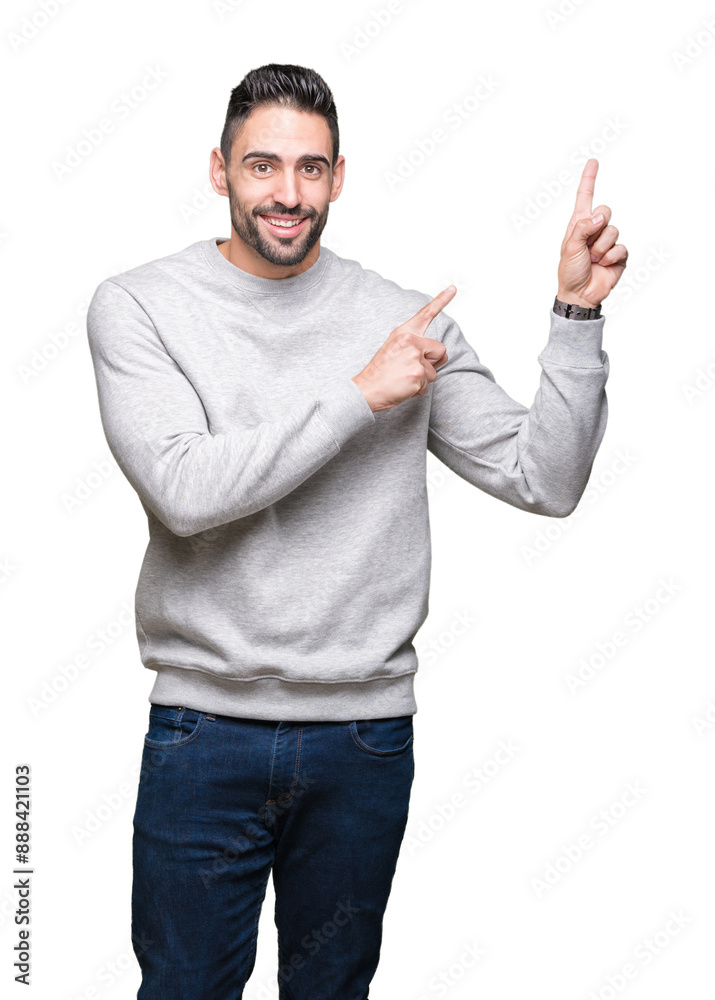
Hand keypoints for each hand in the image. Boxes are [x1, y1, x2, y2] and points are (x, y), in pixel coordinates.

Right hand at [352, 286, 454, 411]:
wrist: (366, 390)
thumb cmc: (380, 373)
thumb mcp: (393, 349)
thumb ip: (414, 346)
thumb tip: (439, 355)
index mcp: (403, 333)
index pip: (425, 314)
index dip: (441, 300)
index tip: (453, 288)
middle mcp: (411, 341)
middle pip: (441, 350)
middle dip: (432, 362)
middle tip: (410, 368)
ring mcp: (415, 357)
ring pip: (435, 371)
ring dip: (423, 379)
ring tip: (403, 378)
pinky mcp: (418, 374)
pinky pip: (427, 385)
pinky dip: (417, 390)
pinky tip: (403, 387)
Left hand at [557, 158, 627, 307]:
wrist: (580, 295)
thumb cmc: (570, 271)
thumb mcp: (570, 246)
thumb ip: (583, 227)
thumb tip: (601, 215)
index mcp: (579, 224)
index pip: (585, 197)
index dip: (589, 179)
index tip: (593, 161)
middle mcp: (594, 229)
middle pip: (606, 211)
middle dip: (597, 229)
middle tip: (587, 247)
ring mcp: (607, 242)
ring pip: (613, 231)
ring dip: (601, 248)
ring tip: (592, 260)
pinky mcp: (618, 254)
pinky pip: (621, 248)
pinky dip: (611, 258)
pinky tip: (603, 266)